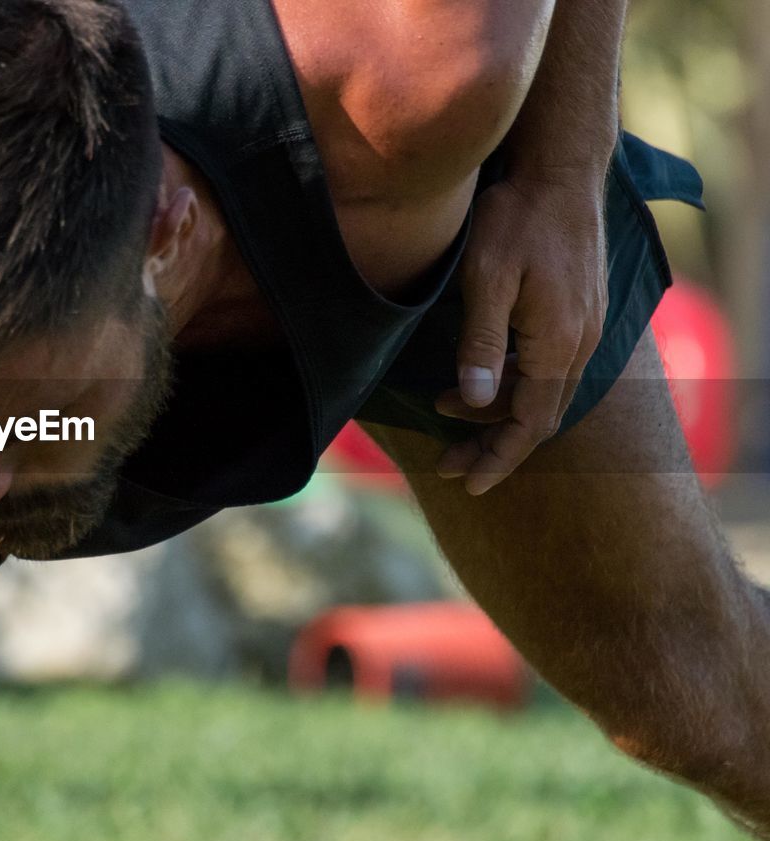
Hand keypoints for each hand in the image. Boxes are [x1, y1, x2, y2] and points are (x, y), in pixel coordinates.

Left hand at [437, 172, 608, 494]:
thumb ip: (482, 341)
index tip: (467, 485)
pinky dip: (513, 386)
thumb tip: (471, 400)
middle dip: (492, 446)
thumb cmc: (518, 217)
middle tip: (445, 463)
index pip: (529, 424)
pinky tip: (480, 377)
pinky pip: (548, 369)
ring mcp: (582, 328)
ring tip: (442, 414)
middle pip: (538, 418)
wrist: (562, 169)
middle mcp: (579, 344)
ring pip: (544, 394)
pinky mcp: (577, 312)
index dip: (498, 459)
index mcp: (558, 344)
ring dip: (498, 414)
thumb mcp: (488, 277)